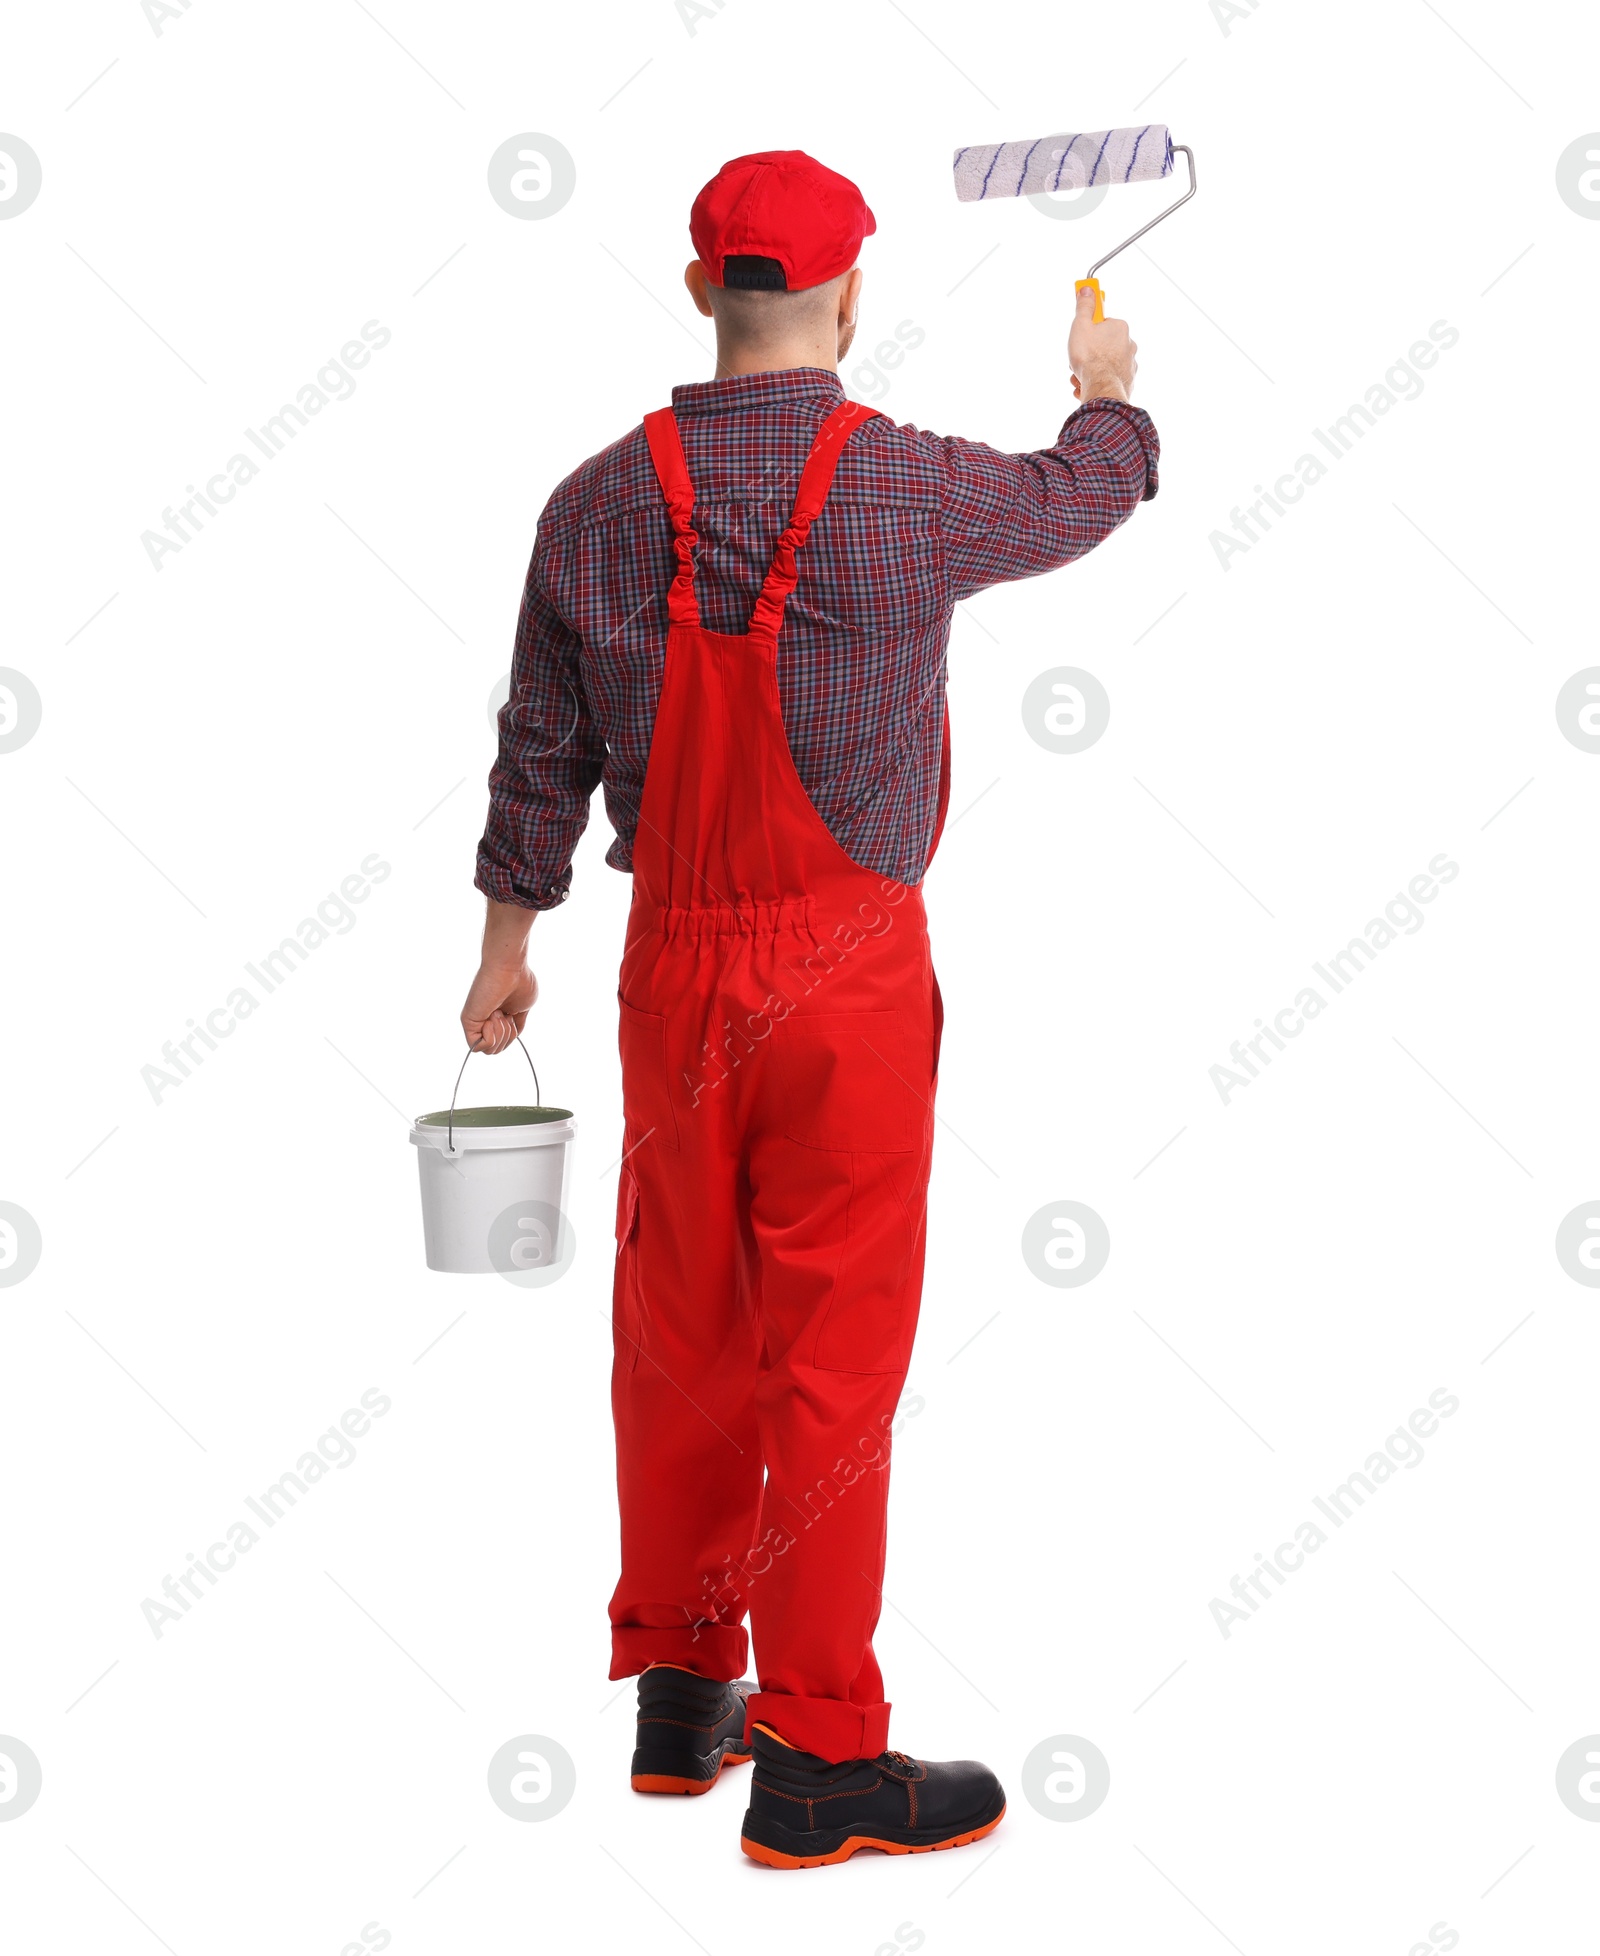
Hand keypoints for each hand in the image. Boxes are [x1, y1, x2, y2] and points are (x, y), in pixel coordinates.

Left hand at [461, 899, 538, 1054]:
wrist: (510, 969)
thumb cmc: (520, 981)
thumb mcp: (524, 1008)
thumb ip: (517, 1024)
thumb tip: (514, 1035)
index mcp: (498, 1017)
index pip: (503, 1041)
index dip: (512, 1036)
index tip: (513, 1016)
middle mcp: (485, 1020)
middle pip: (497, 1050)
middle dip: (507, 1038)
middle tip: (506, 1015)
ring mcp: (476, 1021)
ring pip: (489, 1051)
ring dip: (501, 1035)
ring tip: (499, 1013)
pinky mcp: (468, 1021)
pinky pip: (478, 1047)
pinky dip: (491, 1037)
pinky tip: (492, 1018)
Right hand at [1069, 282, 1136, 402]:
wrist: (1101, 389)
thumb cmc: (1090, 357)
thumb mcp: (1081, 326)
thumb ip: (1085, 307)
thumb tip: (1087, 290)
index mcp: (1119, 328)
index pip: (1102, 323)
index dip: (1088, 330)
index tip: (1081, 333)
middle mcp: (1129, 344)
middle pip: (1102, 345)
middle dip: (1087, 353)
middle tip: (1077, 359)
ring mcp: (1129, 364)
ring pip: (1104, 364)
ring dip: (1090, 370)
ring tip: (1080, 376)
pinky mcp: (1127, 381)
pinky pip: (1108, 379)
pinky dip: (1097, 382)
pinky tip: (1086, 386)